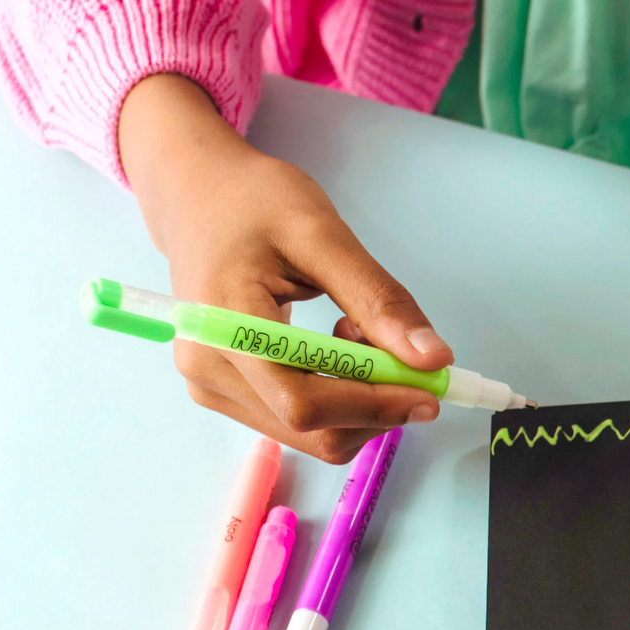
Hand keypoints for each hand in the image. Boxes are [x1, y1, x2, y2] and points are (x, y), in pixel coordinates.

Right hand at [116, 73, 447, 462]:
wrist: (197, 197)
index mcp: (224, 325)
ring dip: (358, 400)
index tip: (431, 391)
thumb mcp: (322, 235)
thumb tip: (432, 358)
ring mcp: (210, 385)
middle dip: (374, 404)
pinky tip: (337, 347)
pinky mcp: (222, 390)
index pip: (304, 402)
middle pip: (310, 428)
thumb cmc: (252, 203)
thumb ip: (377, 298)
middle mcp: (207, 369)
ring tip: (358, 332)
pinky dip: (337, 397)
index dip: (375, 406)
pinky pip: (295, 419)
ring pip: (309, 433)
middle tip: (403, 353)